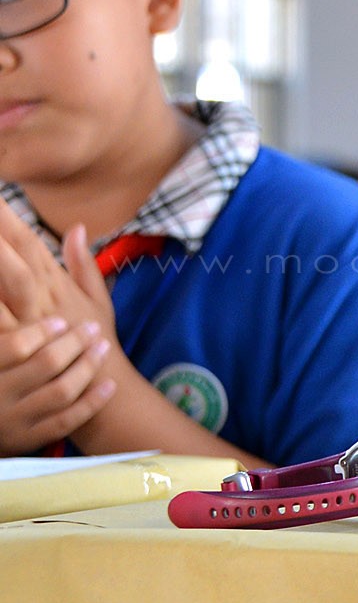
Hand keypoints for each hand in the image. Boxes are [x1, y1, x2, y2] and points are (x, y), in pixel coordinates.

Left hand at [0, 210, 118, 358]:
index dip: (10, 217)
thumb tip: (78, 227)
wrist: (102, 385)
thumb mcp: (97, 299)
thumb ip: (83, 263)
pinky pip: (0, 321)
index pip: (30, 241)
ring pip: (6, 282)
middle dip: (0, 229)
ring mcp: (30, 320)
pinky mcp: (19, 344)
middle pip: (16, 255)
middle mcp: (42, 296)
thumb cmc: (97, 343)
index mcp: (57, 283)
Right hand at [0, 316, 115, 454]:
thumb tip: (26, 284)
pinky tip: (110, 385)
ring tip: (103, 347)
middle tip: (91, 328)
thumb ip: (7, 324)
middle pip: (45, 365)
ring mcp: (13, 421)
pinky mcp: (29, 440)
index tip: (61, 320)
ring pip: (61, 392)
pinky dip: (92, 402)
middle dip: (74, 342)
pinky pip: (66, 421)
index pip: (15, 347)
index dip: (41, 331)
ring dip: (88, 366)